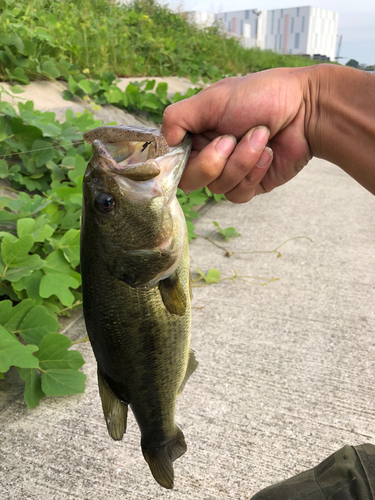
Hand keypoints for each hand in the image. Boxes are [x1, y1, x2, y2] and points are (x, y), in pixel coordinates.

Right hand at [162, 67, 312, 202]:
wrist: (306, 109)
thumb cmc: (262, 95)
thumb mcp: (213, 98)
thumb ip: (178, 116)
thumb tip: (164, 142)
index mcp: (197, 134)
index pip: (174, 160)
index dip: (182, 160)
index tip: (197, 145)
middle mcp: (210, 154)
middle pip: (191, 181)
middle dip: (213, 162)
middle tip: (231, 138)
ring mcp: (231, 171)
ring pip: (217, 188)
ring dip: (241, 162)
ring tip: (261, 136)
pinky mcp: (250, 184)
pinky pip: (238, 194)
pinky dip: (254, 173)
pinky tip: (268, 153)